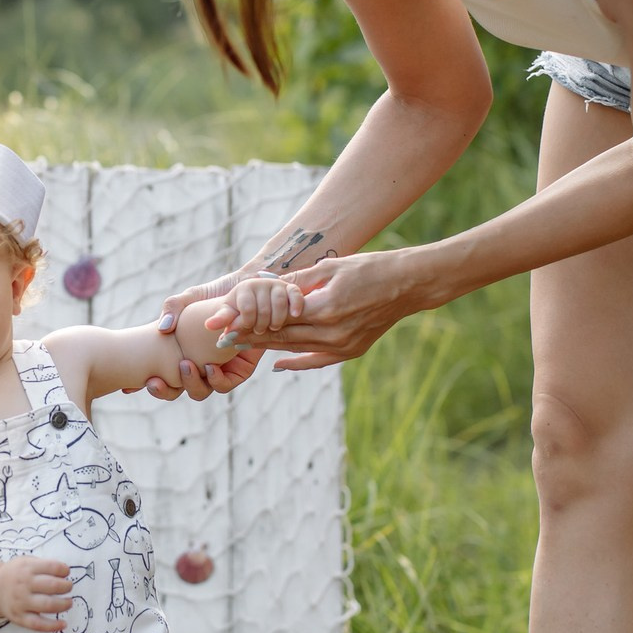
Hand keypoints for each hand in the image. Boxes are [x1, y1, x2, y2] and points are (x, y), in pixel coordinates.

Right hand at [0, 556, 71, 631]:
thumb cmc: (16, 573)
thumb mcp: (26, 561)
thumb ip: (44, 565)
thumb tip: (65, 573)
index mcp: (27, 568)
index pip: (52, 567)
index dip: (64, 570)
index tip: (66, 573)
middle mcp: (24, 585)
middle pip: (52, 586)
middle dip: (66, 587)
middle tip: (69, 587)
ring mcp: (21, 602)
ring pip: (48, 605)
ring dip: (63, 604)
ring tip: (69, 602)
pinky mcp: (20, 618)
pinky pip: (38, 624)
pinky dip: (53, 626)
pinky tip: (63, 624)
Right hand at [136, 271, 244, 399]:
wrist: (248, 293)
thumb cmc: (215, 295)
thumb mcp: (189, 298)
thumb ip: (172, 308)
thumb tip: (163, 328)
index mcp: (178, 355)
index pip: (156, 374)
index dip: (140, 385)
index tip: (127, 388)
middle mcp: (196, 366)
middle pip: (174, 390)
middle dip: (163, 391)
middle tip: (154, 381)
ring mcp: (215, 370)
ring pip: (199, 391)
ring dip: (189, 384)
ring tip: (186, 366)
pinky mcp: (239, 371)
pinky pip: (224, 385)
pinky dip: (216, 380)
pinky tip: (210, 366)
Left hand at [205, 271, 304, 339]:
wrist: (258, 299)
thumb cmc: (241, 308)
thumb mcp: (229, 312)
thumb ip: (221, 318)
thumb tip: (208, 325)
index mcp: (243, 288)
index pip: (246, 308)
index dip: (247, 323)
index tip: (247, 328)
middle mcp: (260, 283)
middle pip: (264, 309)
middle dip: (261, 325)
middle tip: (260, 331)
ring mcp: (276, 284)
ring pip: (280, 303)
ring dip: (278, 319)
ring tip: (273, 327)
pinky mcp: (290, 288)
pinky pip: (295, 294)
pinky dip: (296, 305)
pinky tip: (294, 315)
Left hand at [233, 251, 419, 369]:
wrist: (409, 284)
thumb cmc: (369, 268)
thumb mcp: (330, 268)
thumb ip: (296, 281)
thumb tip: (263, 284)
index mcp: (326, 308)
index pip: (276, 318)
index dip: (248, 322)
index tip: (225, 324)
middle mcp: (333, 332)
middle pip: (281, 337)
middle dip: (250, 338)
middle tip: (223, 339)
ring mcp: (344, 345)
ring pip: (296, 349)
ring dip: (267, 348)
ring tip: (241, 348)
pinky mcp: (352, 351)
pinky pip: (318, 360)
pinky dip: (298, 363)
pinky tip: (278, 364)